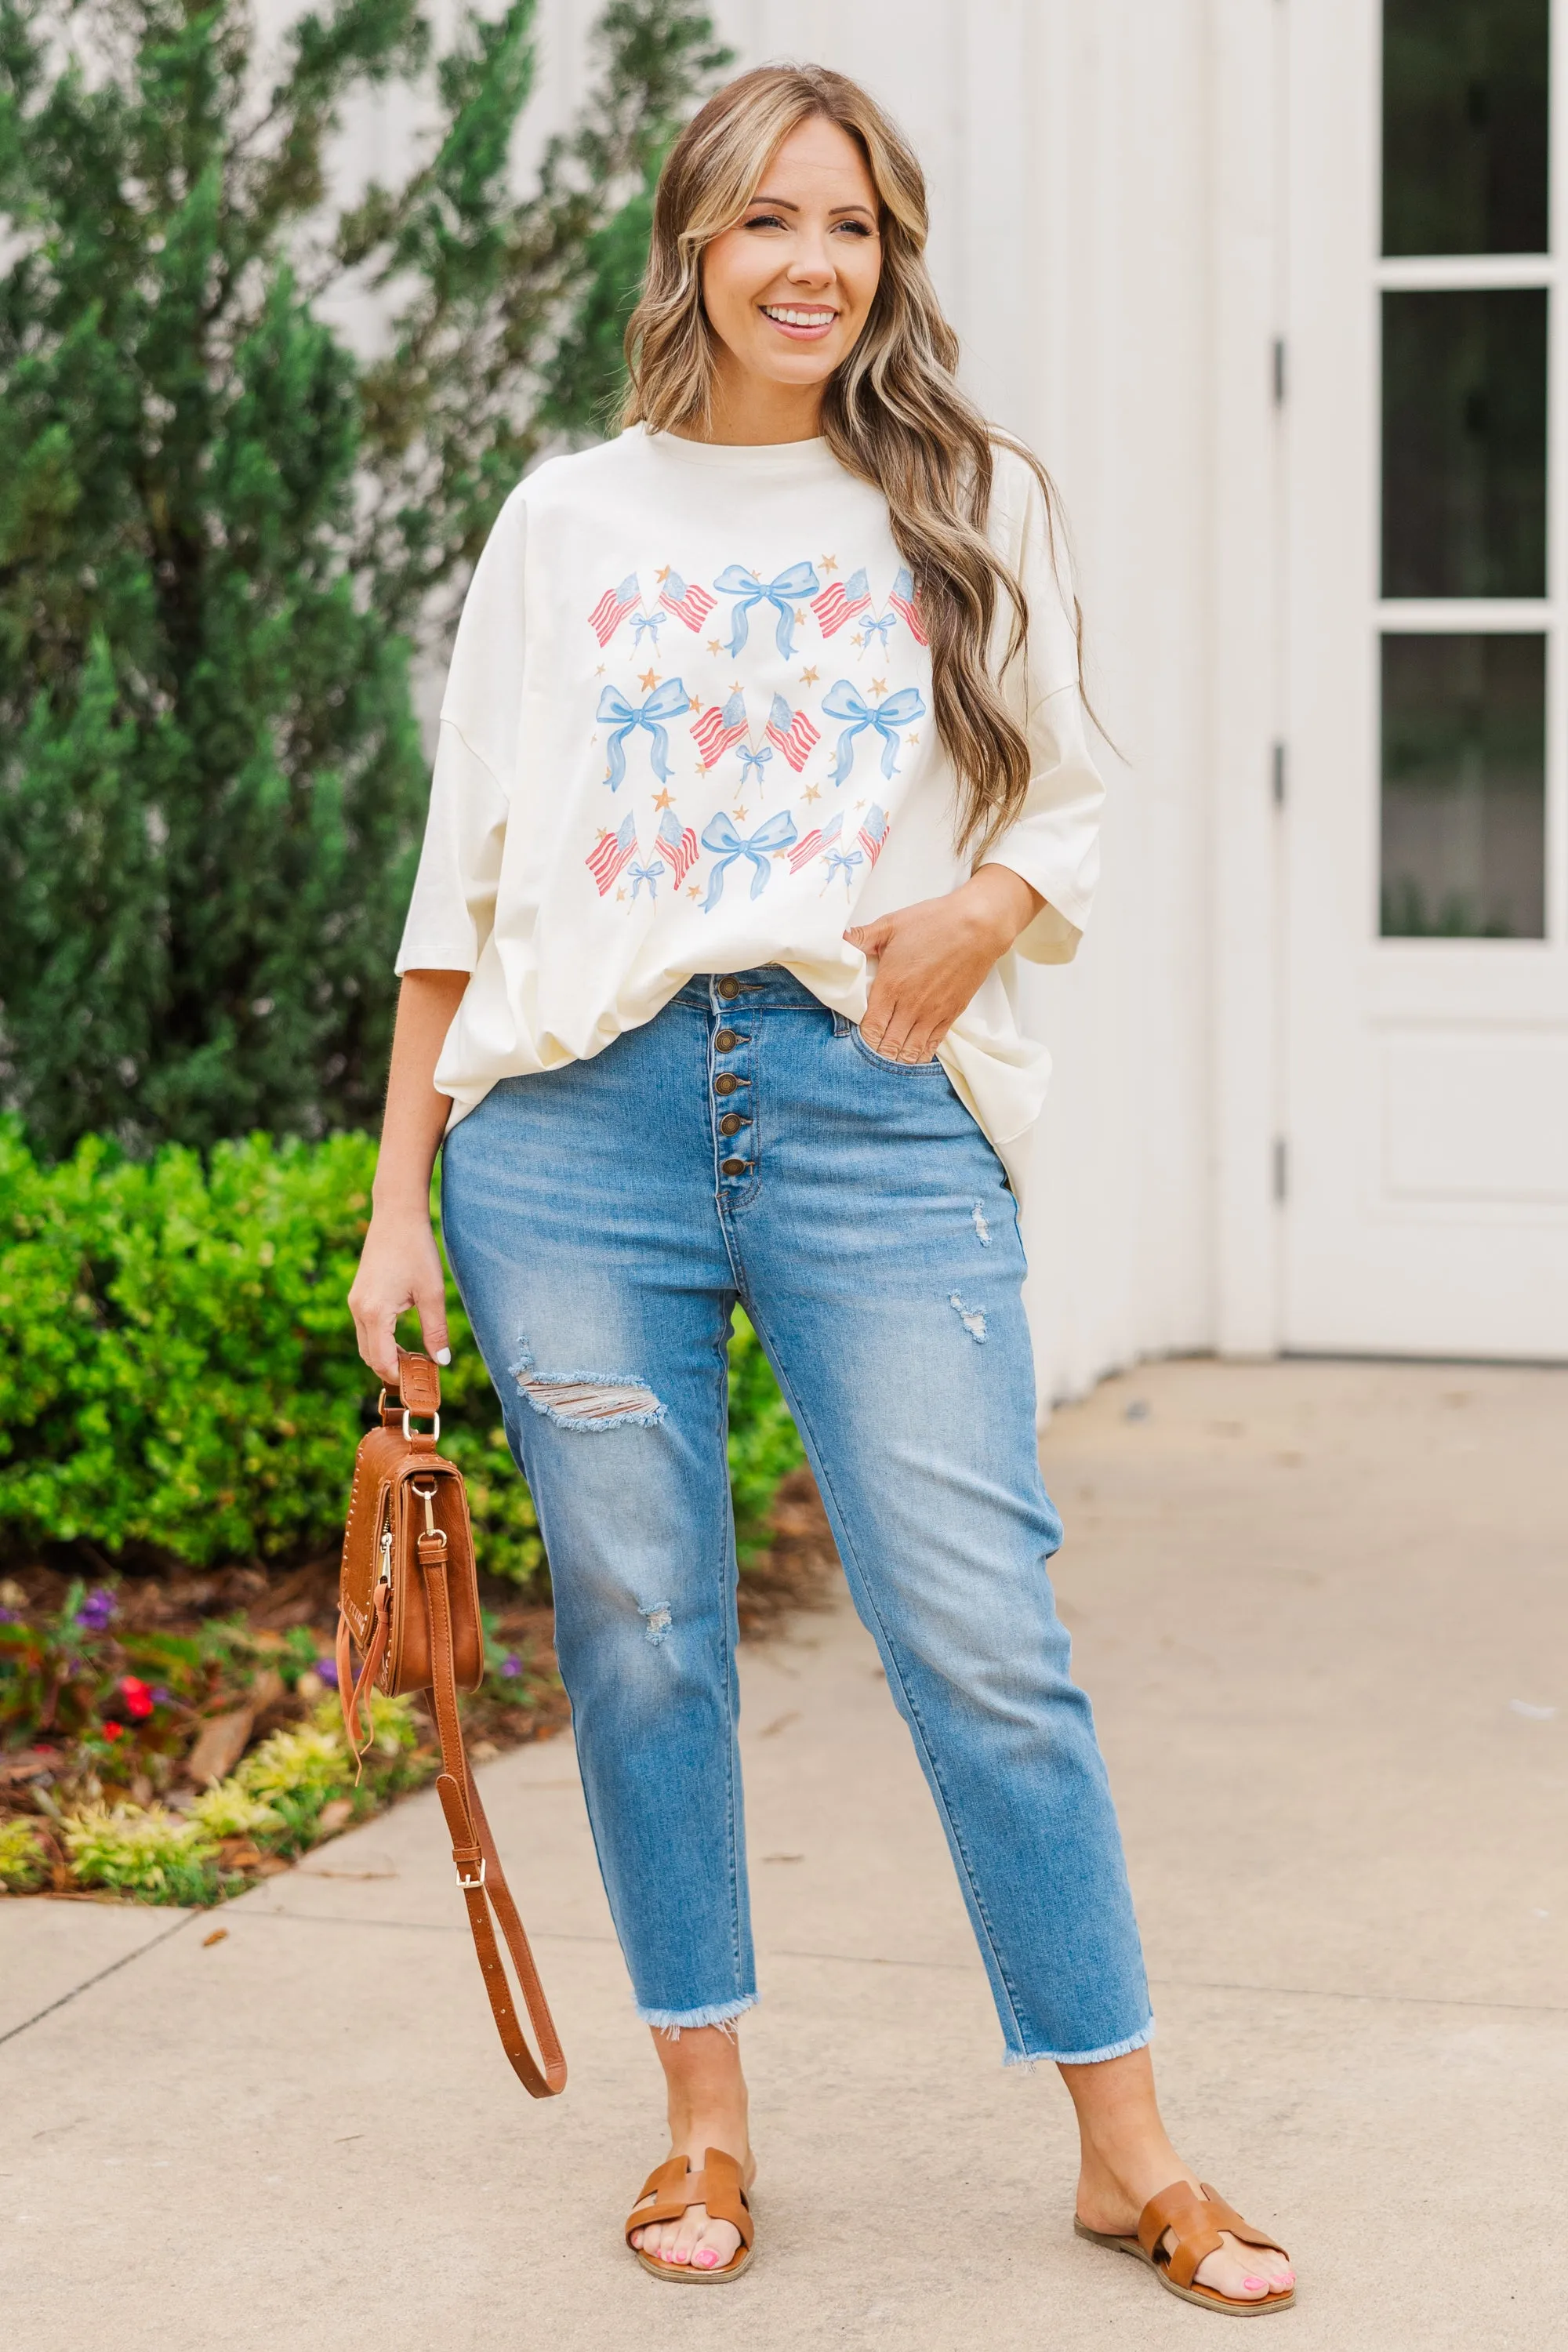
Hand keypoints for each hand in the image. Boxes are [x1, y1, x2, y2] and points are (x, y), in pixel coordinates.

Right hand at [348, 1207, 451, 1385]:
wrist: (396, 1215)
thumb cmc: (416, 1250)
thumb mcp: (432, 1293)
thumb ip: (436, 1330)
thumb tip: (441, 1362)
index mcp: (375, 1312)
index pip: (382, 1360)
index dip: (400, 1378)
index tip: (421, 1385)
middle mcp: (359, 1310)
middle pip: (369, 1357)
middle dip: (391, 1371)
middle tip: (419, 1379)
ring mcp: (355, 1302)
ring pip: (365, 1344)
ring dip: (385, 1357)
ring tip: (413, 1362)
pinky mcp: (358, 1295)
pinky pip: (366, 1329)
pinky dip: (381, 1342)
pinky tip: (402, 1342)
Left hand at [845, 866, 1044, 1062]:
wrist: (978, 927)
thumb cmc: (935, 922)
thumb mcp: (891, 924)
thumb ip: (861, 938)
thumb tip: (838, 941)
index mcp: (891, 986)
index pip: (870, 1028)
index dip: (862, 1038)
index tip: (858, 1035)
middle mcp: (910, 1006)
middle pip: (888, 1045)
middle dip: (877, 1051)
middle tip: (871, 1048)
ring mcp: (932, 1013)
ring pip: (909, 1051)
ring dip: (897, 1057)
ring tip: (889, 1055)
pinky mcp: (951, 1015)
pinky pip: (932, 1045)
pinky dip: (920, 1054)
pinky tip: (912, 1053)